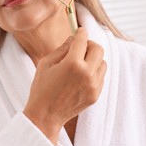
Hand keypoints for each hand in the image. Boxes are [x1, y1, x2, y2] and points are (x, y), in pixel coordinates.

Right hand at [23, 28, 105, 143]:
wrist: (45, 115)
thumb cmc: (42, 88)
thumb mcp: (46, 63)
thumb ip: (62, 49)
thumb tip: (73, 39)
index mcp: (72, 64)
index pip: (83, 40)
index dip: (82, 32)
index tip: (81, 30)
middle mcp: (86, 74)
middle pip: (98, 49)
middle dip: (90, 44)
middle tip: (81, 47)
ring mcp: (93, 86)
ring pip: (103, 63)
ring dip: (93, 59)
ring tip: (81, 63)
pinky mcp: (96, 95)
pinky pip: (101, 77)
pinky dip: (94, 72)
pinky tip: (81, 76)